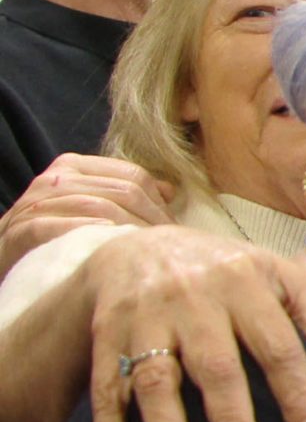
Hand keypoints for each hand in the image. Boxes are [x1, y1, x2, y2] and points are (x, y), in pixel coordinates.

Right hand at [0, 154, 173, 275]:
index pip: (133, 175)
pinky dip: (87, 234)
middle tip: (167, 247)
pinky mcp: (20, 229)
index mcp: (74, 166)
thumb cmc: (55, 234)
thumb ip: (124, 194)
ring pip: (98, 208)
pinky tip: (107, 249)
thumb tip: (170, 191)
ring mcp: (35, 202)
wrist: (5, 256)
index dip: (159, 204)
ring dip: (130, 232)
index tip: (173, 231)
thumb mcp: (89, 207)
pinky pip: (61, 227)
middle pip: (122, 192)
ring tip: (148, 253)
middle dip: (152, 221)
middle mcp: (55, 178)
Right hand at [81, 227, 305, 421]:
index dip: (296, 392)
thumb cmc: (228, 274)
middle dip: (231, 418)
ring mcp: (145, 316)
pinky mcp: (105, 334)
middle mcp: (193, 297)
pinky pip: (106, 387)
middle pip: (216, 365)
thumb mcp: (281, 279)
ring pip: (155, 378)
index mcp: (245, 281)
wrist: (138, 248)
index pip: (278, 344)